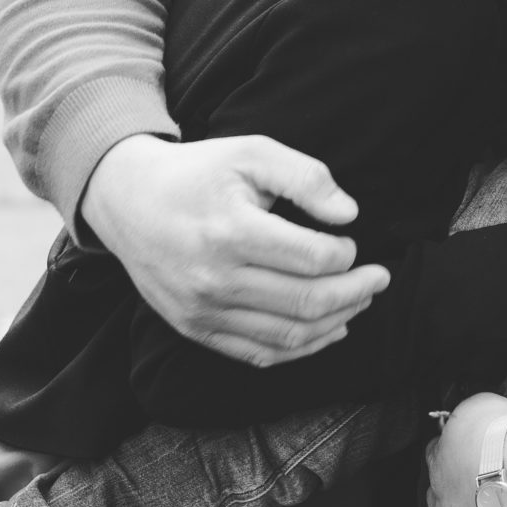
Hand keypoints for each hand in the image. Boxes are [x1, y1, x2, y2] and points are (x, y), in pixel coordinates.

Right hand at [79, 133, 389, 366]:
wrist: (126, 201)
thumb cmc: (197, 172)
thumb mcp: (252, 152)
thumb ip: (306, 177)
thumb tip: (348, 214)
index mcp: (231, 232)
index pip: (313, 260)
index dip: (346, 255)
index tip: (351, 242)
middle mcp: (215, 279)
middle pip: (307, 302)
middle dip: (356, 292)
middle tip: (379, 278)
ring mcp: (203, 311)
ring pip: (289, 336)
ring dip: (337, 322)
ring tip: (360, 301)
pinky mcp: (195, 329)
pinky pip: (259, 354)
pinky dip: (302, 348)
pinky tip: (329, 329)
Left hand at [424, 394, 506, 506]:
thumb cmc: (501, 432)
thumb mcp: (478, 406)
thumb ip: (467, 416)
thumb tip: (467, 419)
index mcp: (441, 458)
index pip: (436, 456)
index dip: (452, 457)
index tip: (472, 456)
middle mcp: (440, 495)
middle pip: (436, 498)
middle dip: (452, 496)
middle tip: (481, 492)